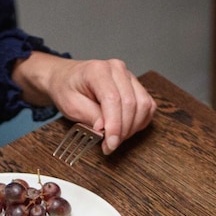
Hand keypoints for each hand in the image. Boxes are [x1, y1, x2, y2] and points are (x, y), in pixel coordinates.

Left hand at [13, 53, 155, 153]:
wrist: (67, 79)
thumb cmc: (67, 89)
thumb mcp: (70, 105)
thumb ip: (89, 116)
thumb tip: (105, 129)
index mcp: (98, 70)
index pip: (113, 99)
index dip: (115, 126)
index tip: (111, 144)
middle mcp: (117, 69)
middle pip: (131, 104)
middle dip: (123, 131)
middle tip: (110, 146)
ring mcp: (129, 76)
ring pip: (143, 105)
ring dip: (132, 128)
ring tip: (116, 138)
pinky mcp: (136, 85)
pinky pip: (148, 106)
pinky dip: (140, 122)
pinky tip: (126, 129)